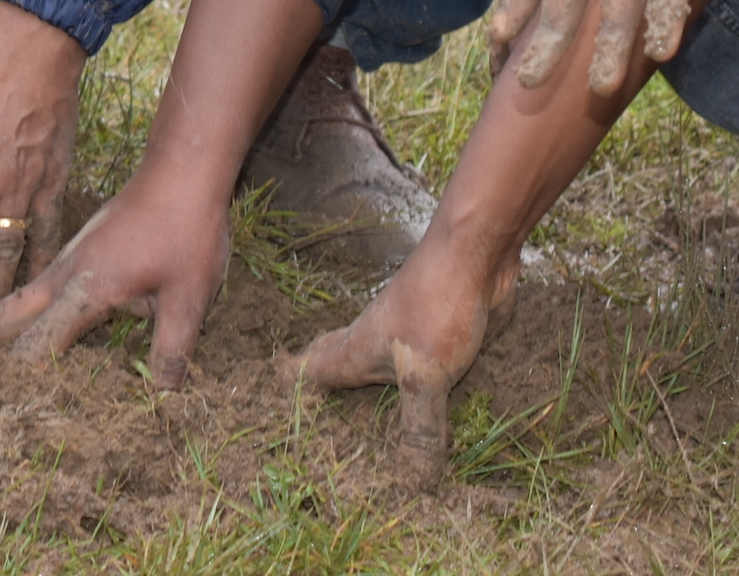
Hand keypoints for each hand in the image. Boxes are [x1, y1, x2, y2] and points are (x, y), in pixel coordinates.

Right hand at [0, 161, 228, 386]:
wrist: (184, 167)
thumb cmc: (187, 230)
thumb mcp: (189, 297)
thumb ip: (172, 349)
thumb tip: (164, 399)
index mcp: (87, 288)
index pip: (40, 342)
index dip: (20, 377)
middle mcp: (69, 272)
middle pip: (15, 310)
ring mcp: (73, 255)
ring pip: (26, 293)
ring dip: (3, 319)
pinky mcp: (83, 245)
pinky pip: (43, 281)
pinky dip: (26, 302)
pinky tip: (34, 312)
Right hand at [293, 224, 518, 482]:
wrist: (478, 252)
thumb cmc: (436, 306)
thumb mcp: (426, 376)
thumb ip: (419, 429)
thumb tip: (413, 486)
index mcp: (357, 349)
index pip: (309, 372)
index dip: (287, 390)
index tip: (261, 404)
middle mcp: (376, 343)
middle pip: (337, 363)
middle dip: (319, 385)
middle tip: (304, 411)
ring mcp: (408, 336)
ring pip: (381, 368)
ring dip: (368, 388)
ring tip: (359, 418)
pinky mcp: (441, 335)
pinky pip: (422, 369)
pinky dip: (416, 387)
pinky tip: (428, 400)